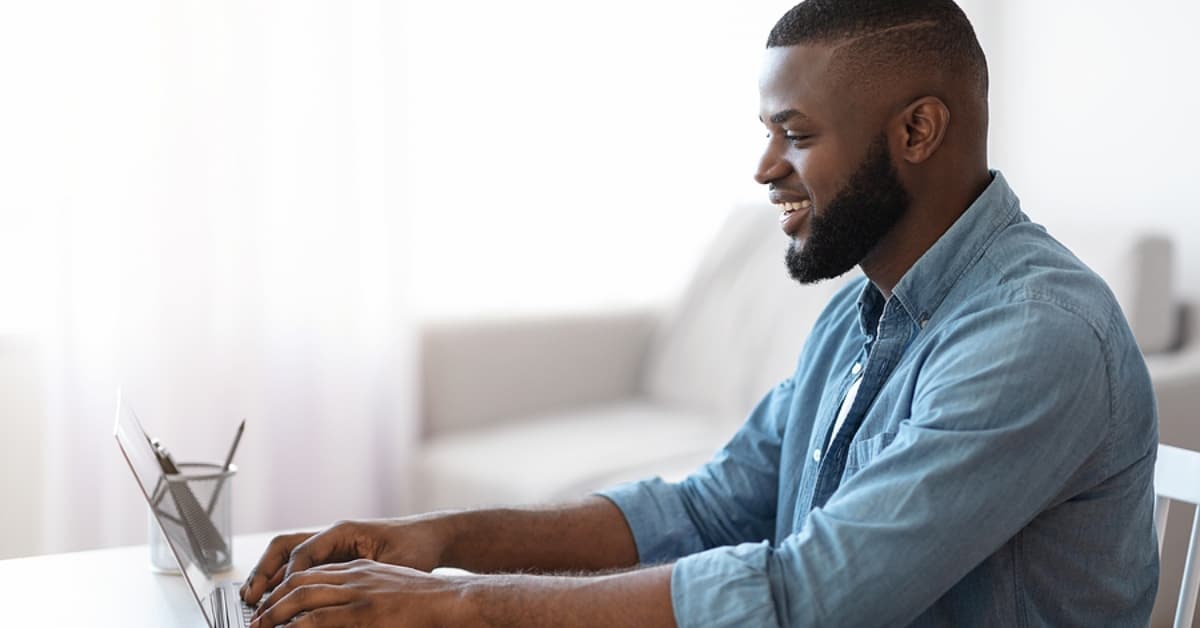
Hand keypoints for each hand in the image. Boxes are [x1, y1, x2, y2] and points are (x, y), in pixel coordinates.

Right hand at [241, 518, 449, 604]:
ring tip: (254, 598)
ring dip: (270, 575)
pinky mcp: (335, 556)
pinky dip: (285, 579)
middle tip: (250, 596)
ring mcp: (331, 545)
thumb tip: (335, 595)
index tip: (272, 598)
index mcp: (343, 531)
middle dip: (264, 571)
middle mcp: (332, 536)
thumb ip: (364, 578)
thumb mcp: (392, 565)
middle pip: (285, 548)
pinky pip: (302, 565)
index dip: (285, 576)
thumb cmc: (416, 548)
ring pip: (288, 556)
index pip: (302, 552)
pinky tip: (277, 598)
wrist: (431, 538)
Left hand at [248, 559, 468, 627]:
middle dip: (273, 601)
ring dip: (276, 614)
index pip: (312, 572)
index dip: (285, 587)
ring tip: (260, 627)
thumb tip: (345, 612)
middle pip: (301, 581)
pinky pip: (320, 619)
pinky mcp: (364, 613)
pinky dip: (298, 626)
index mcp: (361, 569)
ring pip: (303, 598)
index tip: (270, 604)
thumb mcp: (390, 588)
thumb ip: (365, 595)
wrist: (452, 600)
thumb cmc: (427, 599)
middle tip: (256, 620)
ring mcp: (358, 593)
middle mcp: (355, 576)